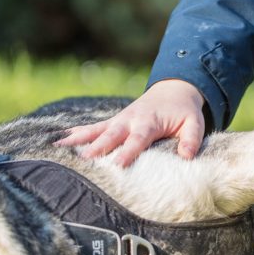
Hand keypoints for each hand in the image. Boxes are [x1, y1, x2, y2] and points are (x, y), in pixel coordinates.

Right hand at [55, 79, 204, 166]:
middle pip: (112, 134)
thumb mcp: (195, 122)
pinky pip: (92, 128)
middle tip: (85, 159)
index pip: (138, 139)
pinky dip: (76, 134)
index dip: (128, 151)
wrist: (173, 89)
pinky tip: (59, 142)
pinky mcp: (113, 122)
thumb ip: (191, 139)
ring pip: (96, 130)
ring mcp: (119, 120)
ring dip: (79, 139)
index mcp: (150, 122)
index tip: (117, 165)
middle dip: (98, 147)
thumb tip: (187, 156)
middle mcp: (130, 119)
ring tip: (59, 148)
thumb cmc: (184, 111)